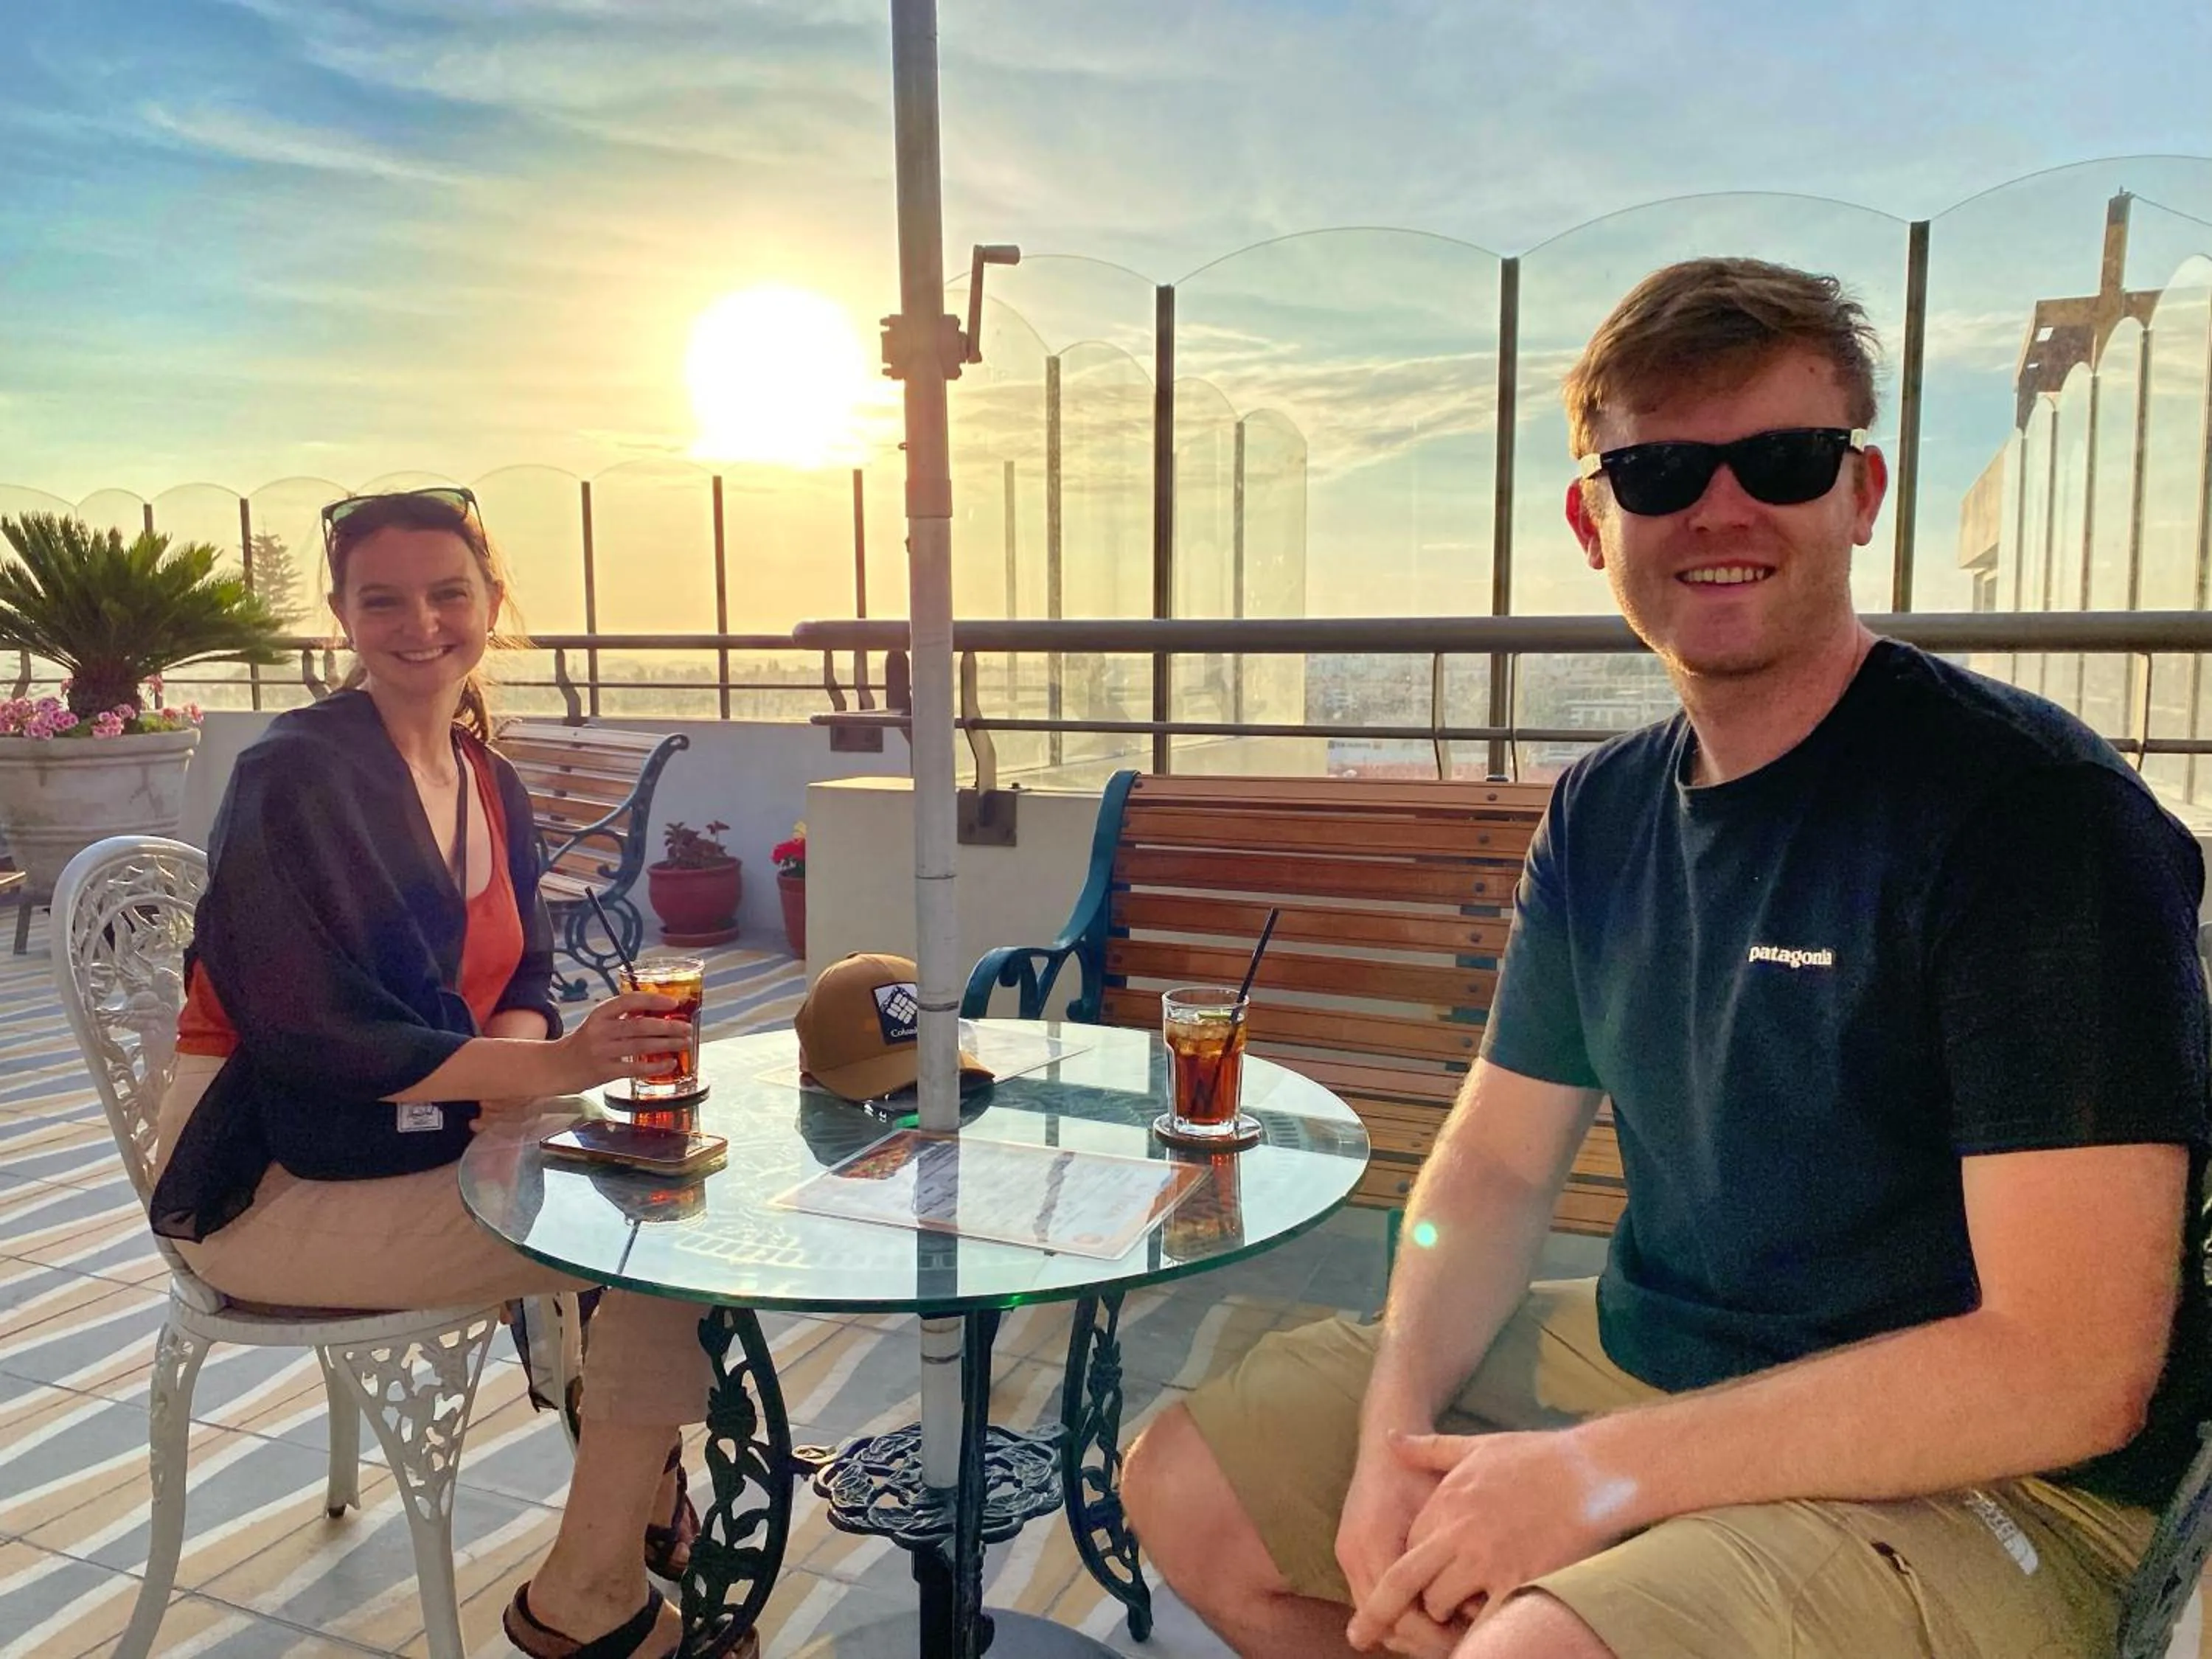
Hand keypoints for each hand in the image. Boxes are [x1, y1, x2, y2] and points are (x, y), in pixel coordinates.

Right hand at [548, 991, 692, 1092]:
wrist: (554, 1067)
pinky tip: (670, 1064)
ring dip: (667, 1044)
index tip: (673, 1004)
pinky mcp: (603, 1071)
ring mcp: (601, 1051)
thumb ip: (622, 1019)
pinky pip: (635, 1067)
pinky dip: (655, 1065)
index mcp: (599, 1014)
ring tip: (685, 1043)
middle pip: (640, 1025)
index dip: (653, 1000)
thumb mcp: (597, 1024)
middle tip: (687, 1028)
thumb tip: (659, 1015)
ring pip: (641, 1045)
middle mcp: (600, 1030)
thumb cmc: (583, 1044)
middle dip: (668, 1026)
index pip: (629, 1001)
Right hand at [1338, 1436, 1465, 1656]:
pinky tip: (1432, 1617)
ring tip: (1451, 1636)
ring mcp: (1348, 1556)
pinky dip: (1400, 1617)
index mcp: (1375, 1541)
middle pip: (1386, 1623)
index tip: (1469, 1638)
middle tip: (1464, 1645)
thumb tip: (1475, 1606)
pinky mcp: (1352, 1556)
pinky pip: (1372, 1601)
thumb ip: (1452, 1555)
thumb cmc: (1418, 1471)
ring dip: (1411, 1632)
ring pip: (1378, 1617)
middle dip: (1424, 1641)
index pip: (1400, 1611)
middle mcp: (1354, 1554)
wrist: (1383, 1443)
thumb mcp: (1441, 1505)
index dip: (1434, 1633)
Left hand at [1345, 1430, 1633, 1648]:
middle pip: (1405, 1581)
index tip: (1407, 1587)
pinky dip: (1477, 1627)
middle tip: (1369, 1635)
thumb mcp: (1475, 1445)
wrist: (1591, 1470)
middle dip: (1386, 1610)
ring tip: (1456, 1615)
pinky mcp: (1518, 1580)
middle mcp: (1457, 1532)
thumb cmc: (1536, 1456)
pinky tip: (1480, 1624)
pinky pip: (1483, 1618)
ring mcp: (1486, 1559)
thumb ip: (1428, 1448)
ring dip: (1443, 1614)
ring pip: (1440, 1603)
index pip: (1404, 1547)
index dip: (1403, 1572)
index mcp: (1445, 1502)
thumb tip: (1389, 1438)